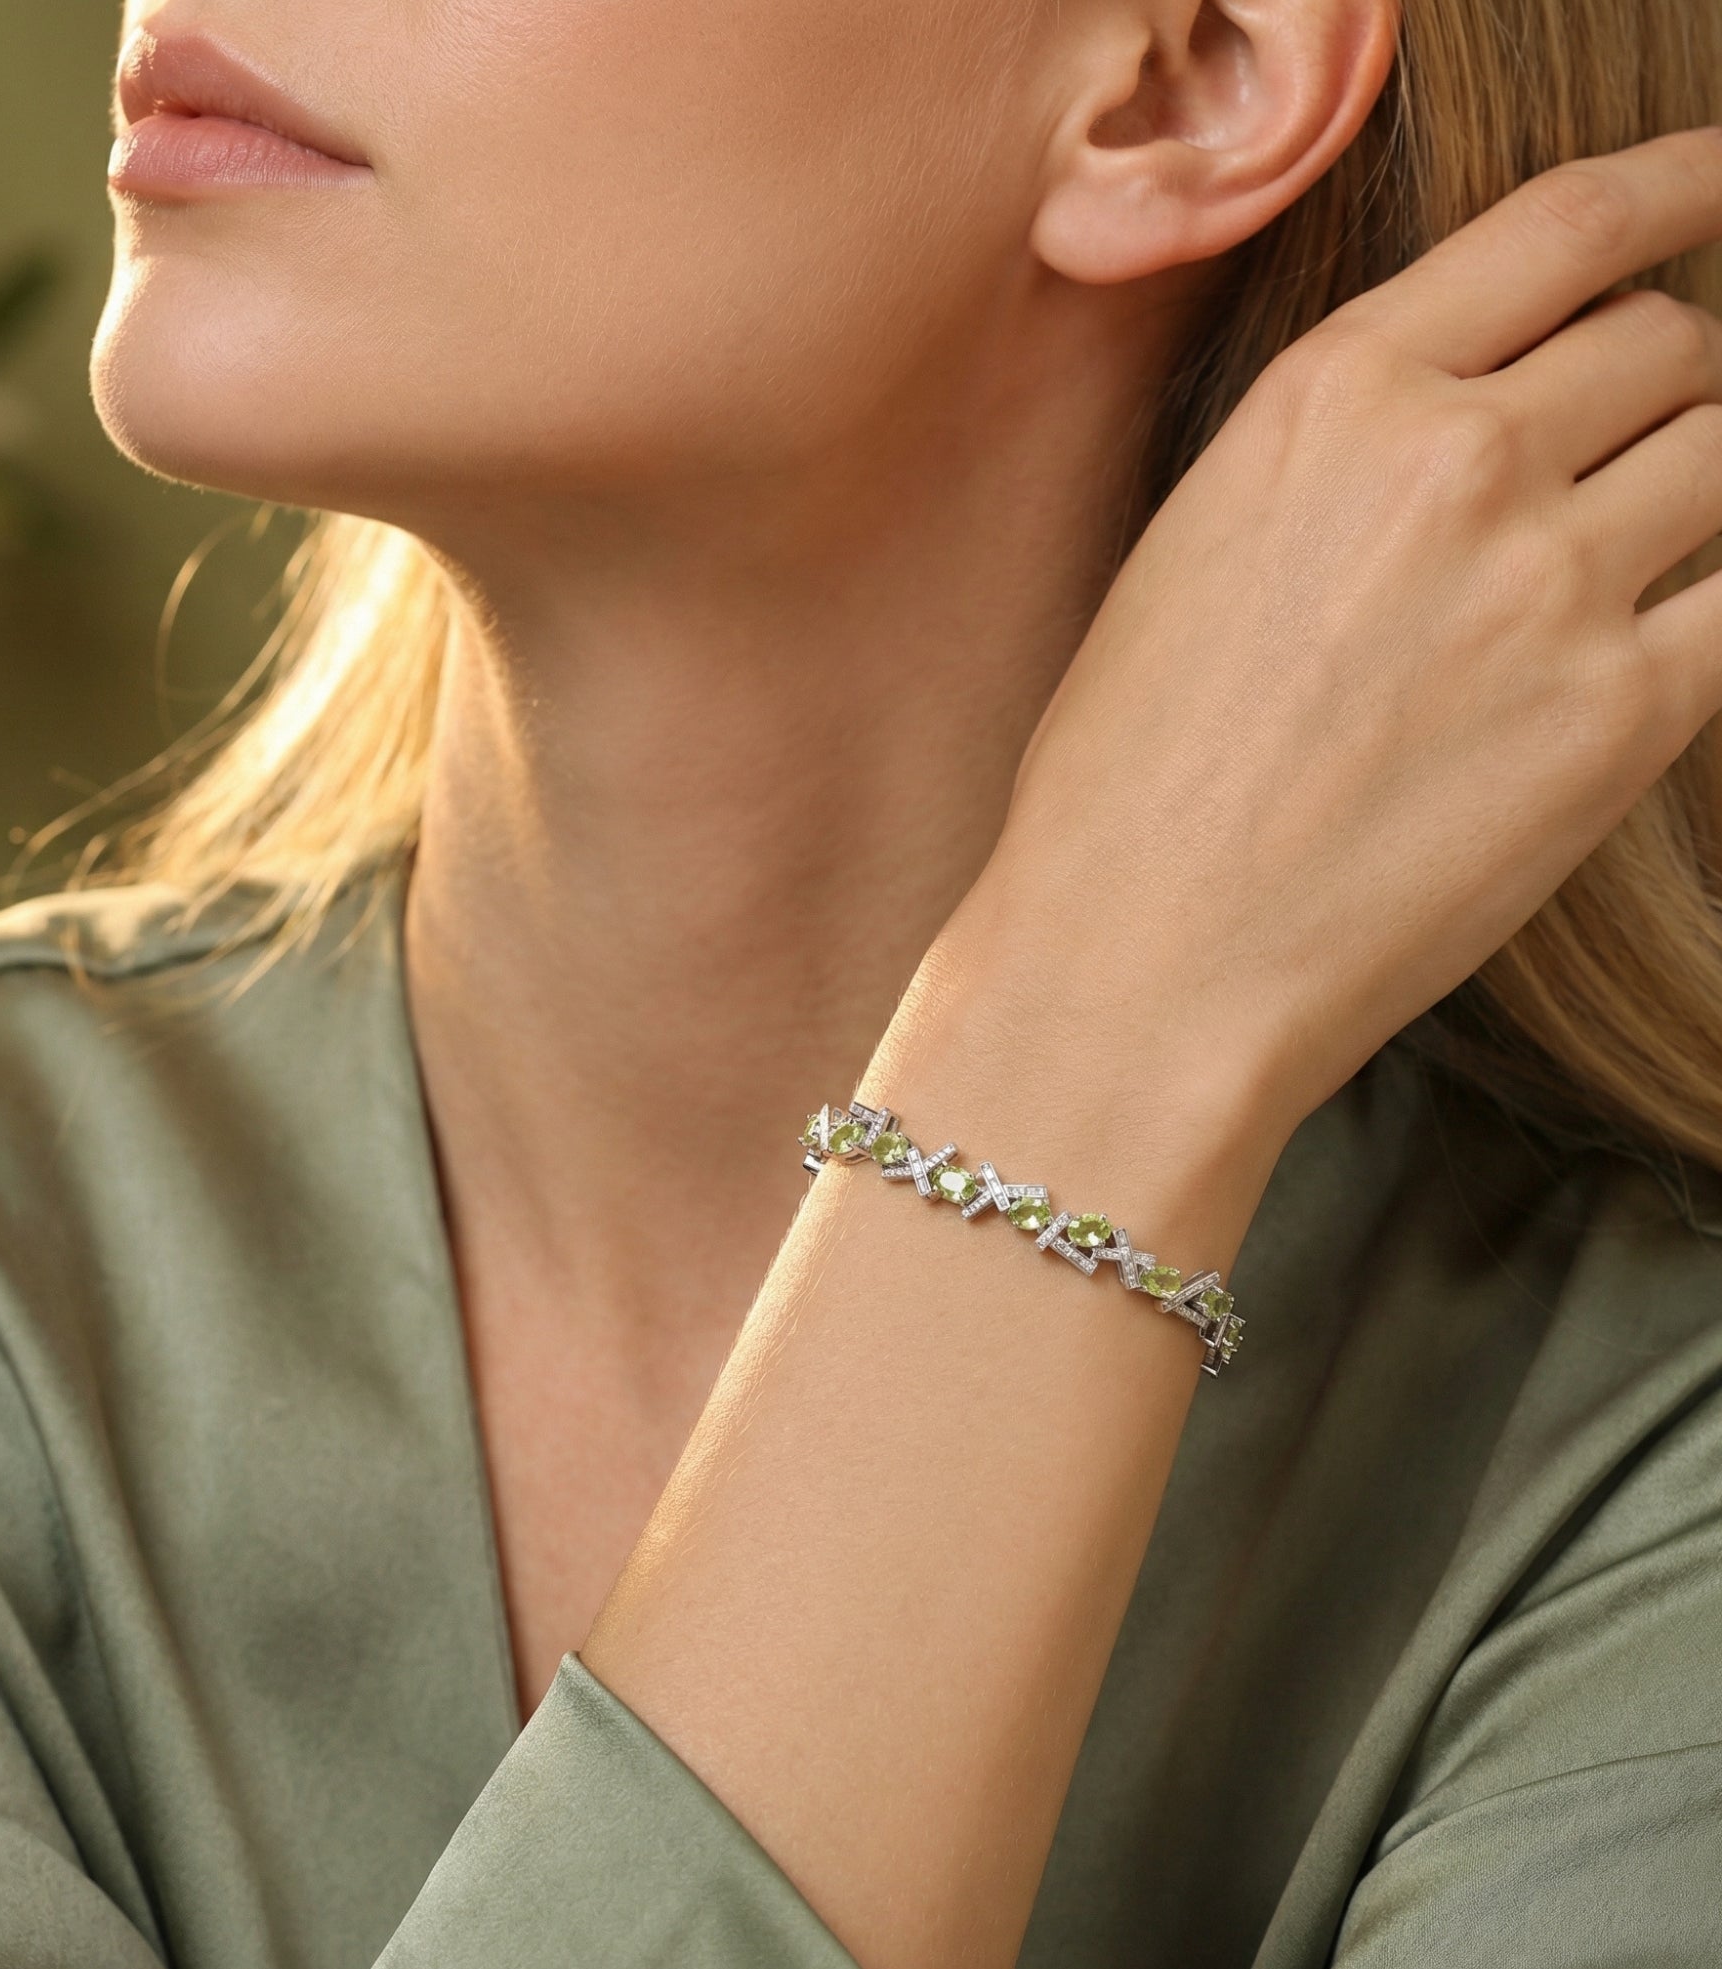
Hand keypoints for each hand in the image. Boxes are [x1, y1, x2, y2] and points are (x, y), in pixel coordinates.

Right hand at [977, 128, 1721, 1147]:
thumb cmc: (1128, 778)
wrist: (1141, 962)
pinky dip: (1710, 612)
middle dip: (1658, 388)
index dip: (1686, 183)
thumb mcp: (1197, 549)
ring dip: (1689, 493)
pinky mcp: (1622, 717)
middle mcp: (1459, 459)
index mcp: (1335, 397)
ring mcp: (1554, 583)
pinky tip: (1631, 657)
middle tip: (1606, 465)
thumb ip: (1349, 449)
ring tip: (1598, 579)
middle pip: (1668, 343)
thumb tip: (1481, 414)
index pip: (1572, 224)